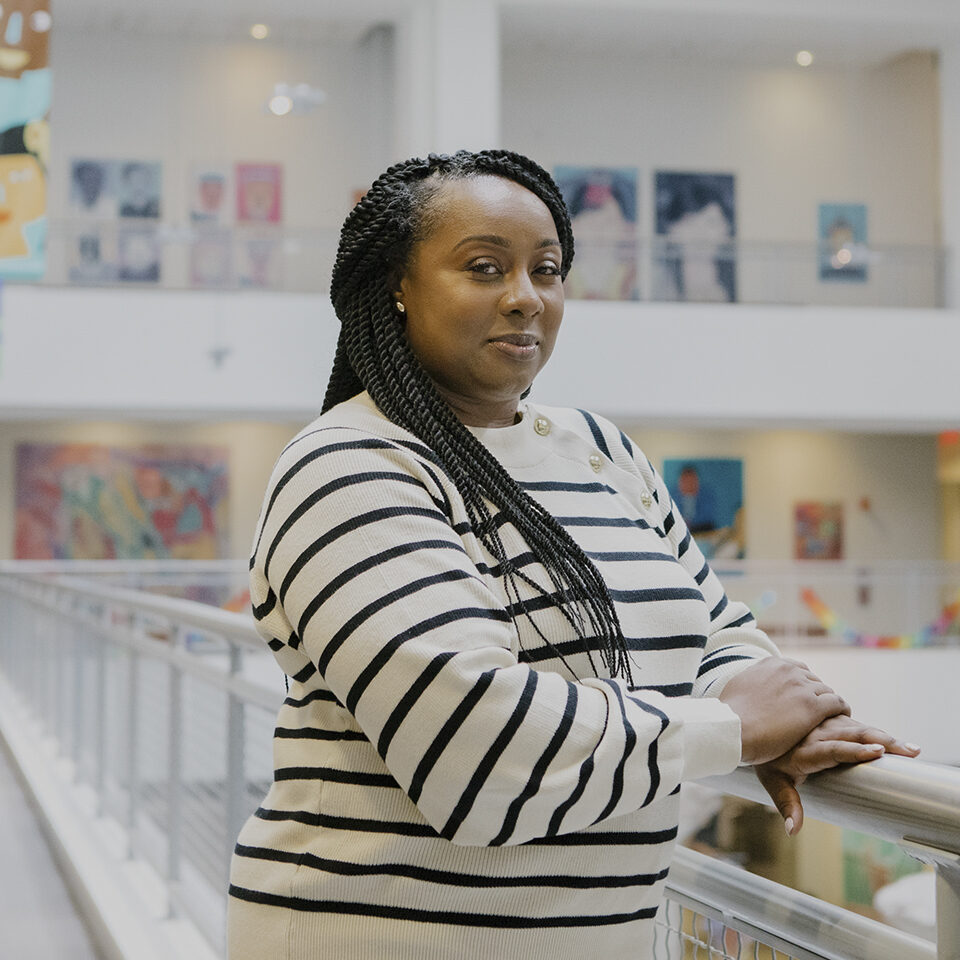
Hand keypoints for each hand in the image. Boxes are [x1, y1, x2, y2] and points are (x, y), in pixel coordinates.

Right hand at [718, 657, 849, 764]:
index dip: (802, 685)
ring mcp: (802, 688)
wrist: (734, 728)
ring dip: (829, 703)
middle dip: (816, 694)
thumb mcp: (738, 686)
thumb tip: (750, 686)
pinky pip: (837, 703)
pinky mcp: (813, 707)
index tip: (802, 697)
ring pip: (826, 691)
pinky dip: (842, 708)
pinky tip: (843, 716)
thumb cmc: (732, 715)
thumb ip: (752, 681)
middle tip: (818, 710)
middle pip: (813, 680)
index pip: (796, 669)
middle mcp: (788, 671)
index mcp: (771, 664)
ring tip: (833, 715)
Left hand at [755, 715, 920, 834]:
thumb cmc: (768, 758)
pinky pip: (856, 723)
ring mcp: (826, 723)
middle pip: (854, 735)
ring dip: (885, 737)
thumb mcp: (773, 782)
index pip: (833, 749)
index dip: (855, 750)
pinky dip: (876, 733)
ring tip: (912, 749)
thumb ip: (787, 805)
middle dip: (884, 742)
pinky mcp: (831, 717)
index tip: (878, 752)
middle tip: (910, 751)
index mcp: (806, 750)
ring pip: (859, 727)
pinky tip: (897, 743)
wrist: (758, 725)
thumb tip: (793, 831)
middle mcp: (818, 732)